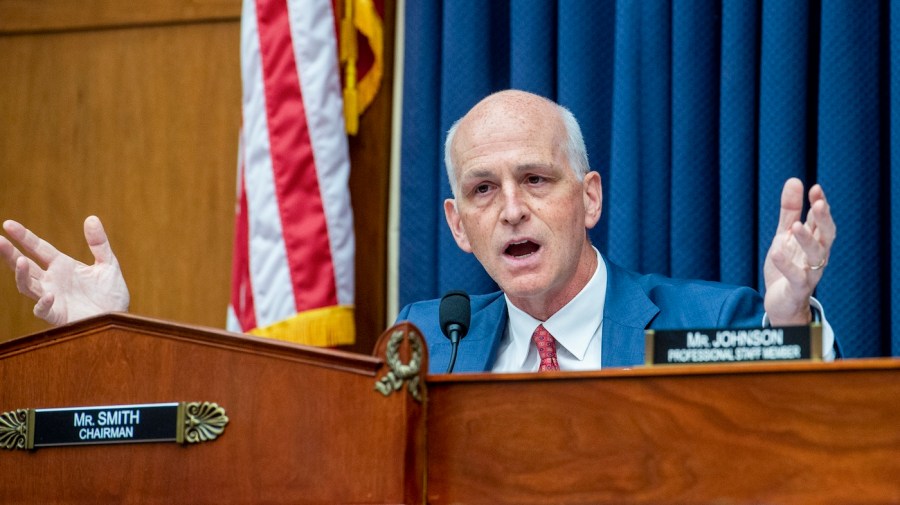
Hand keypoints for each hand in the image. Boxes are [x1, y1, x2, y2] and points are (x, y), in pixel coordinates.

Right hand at [0, 216, 128, 324]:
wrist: (117, 316)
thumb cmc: (111, 293)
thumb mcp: (108, 264)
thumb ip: (99, 243)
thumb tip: (92, 218)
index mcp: (61, 265)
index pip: (38, 248)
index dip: (23, 236)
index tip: (8, 224)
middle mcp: (51, 280)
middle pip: (24, 265)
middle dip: (10, 253)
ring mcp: (52, 298)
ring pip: (27, 286)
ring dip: (21, 275)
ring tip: (20, 261)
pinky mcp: (57, 315)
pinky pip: (44, 310)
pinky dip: (44, 303)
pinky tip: (49, 295)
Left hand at [763, 178, 835, 324]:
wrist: (781, 302)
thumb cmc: (787, 266)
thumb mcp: (784, 235)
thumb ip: (790, 211)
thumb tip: (794, 180)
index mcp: (815, 241)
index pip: (821, 220)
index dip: (821, 205)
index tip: (815, 188)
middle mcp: (817, 256)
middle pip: (826, 236)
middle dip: (823, 220)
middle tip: (818, 203)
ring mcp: (810, 272)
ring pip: (815, 255)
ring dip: (807, 240)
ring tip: (795, 226)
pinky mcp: (797, 288)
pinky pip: (795, 276)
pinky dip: (786, 264)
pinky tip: (776, 252)